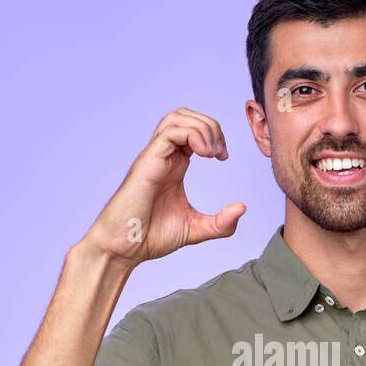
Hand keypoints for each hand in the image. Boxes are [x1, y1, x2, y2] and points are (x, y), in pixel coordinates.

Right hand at [81, 107, 245, 266]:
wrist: (123, 249)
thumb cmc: (150, 237)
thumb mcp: (195, 229)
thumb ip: (220, 223)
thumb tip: (242, 208)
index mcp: (173, 165)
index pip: (192, 130)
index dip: (213, 136)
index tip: (223, 158)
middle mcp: (162, 156)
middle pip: (184, 115)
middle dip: (210, 126)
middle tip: (220, 154)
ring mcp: (153, 158)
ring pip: (176, 118)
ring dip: (202, 128)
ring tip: (212, 153)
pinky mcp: (147, 164)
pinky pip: (170, 132)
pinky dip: (193, 135)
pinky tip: (204, 155)